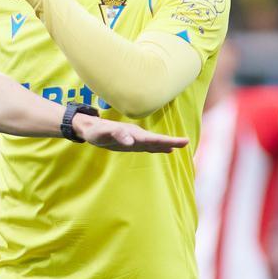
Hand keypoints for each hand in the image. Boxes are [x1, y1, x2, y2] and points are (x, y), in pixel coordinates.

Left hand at [73, 114, 188, 151]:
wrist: (90, 128)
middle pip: (156, 140)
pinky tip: (166, 150)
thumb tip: (131, 141)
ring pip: (154, 142)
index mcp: (133, 134)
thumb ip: (117, 135)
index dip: (168, 141)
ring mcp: (135, 139)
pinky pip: (148, 145)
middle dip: (171, 142)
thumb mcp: (103, 134)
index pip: (154, 139)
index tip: (183, 141)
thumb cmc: (95, 132)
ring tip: (180, 146)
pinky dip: (158, 147)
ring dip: (167, 144)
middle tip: (187, 142)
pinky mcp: (132, 143)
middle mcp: (136, 135)